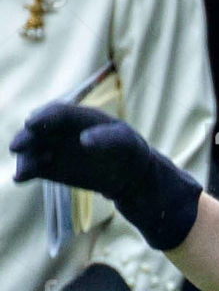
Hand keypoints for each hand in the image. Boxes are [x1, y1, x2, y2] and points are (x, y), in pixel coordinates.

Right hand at [11, 102, 200, 248]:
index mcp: (80, 117)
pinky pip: (35, 168)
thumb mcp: (127, 142)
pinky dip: (26, 172)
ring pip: (32, 149)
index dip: (44, 117)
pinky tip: (21, 178)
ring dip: (25, 157)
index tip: (32, 123)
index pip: (58, 113)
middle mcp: (61, 130)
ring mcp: (55, 148)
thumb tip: (84, 140)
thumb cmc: (130, 151)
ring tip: (24, 170)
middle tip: (17, 146)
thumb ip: (108, 138)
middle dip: (27, 137)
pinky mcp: (51, 167)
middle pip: (38, 130)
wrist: (129, 175)